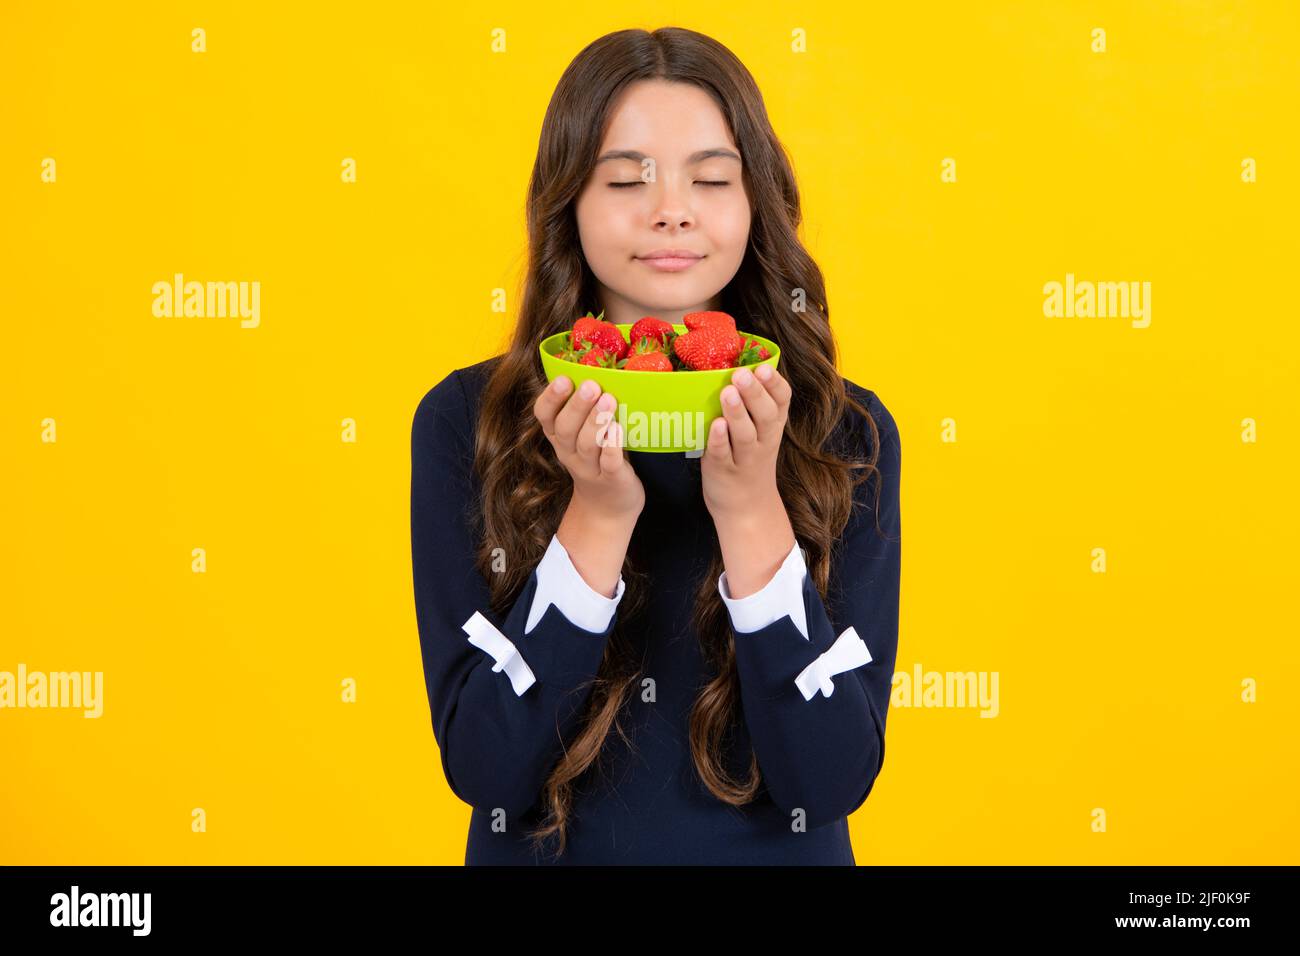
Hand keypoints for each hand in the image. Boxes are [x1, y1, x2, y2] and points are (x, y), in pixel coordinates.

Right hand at [534, 375, 644, 523]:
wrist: (609, 507)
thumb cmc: (598, 459)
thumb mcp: (582, 436)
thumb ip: (585, 409)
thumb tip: (598, 368)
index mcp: (559, 438)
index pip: (544, 417)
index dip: (551, 398)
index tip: (564, 378)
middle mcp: (569, 453)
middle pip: (565, 429)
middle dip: (577, 406)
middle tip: (591, 385)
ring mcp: (590, 468)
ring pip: (587, 445)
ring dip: (596, 422)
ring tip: (609, 400)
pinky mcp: (612, 480)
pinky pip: (608, 464)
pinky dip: (611, 447)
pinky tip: (617, 430)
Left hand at [700, 364, 790, 522]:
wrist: (746, 509)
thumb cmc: (748, 460)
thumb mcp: (761, 432)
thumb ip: (753, 405)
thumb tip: (733, 363)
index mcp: (773, 427)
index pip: (782, 402)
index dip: (775, 384)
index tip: (764, 367)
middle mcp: (763, 441)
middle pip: (766, 416)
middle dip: (755, 393)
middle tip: (742, 374)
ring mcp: (744, 458)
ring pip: (745, 435)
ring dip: (737, 413)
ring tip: (727, 393)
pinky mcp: (723, 472)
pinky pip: (722, 455)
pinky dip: (719, 440)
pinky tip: (714, 425)